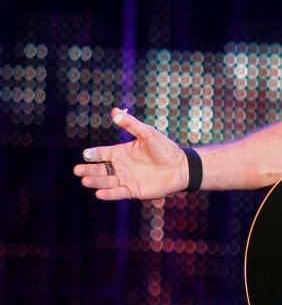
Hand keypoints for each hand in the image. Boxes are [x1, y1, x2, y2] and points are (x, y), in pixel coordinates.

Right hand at [73, 107, 188, 200]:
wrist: (181, 167)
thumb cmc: (165, 148)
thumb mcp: (148, 133)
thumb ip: (131, 124)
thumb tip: (115, 110)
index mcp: (122, 152)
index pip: (102, 153)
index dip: (93, 154)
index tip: (86, 154)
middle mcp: (121, 166)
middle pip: (100, 169)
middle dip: (88, 169)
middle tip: (77, 170)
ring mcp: (126, 179)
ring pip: (106, 181)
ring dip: (96, 181)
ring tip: (85, 180)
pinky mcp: (133, 190)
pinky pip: (118, 193)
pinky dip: (109, 194)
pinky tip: (99, 193)